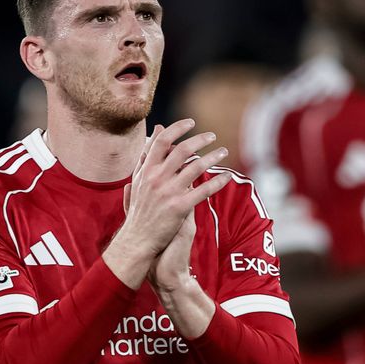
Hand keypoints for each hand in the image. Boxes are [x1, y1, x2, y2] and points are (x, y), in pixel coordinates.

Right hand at [103, 119, 230, 287]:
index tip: (191, 123)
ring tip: (223, 152)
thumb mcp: (137, 182)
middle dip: (200, 140)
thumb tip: (153, 135)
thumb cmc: (138, 211)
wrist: (137, 240)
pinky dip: (217, 182)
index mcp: (146, 170)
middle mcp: (156, 178)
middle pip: (182, 149)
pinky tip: (227, 177)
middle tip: (212, 136)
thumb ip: (145, 157)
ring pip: (196, 167)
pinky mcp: (180, 207)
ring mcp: (168, 192)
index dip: (178, 128)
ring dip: (212, 157)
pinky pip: (204, 191)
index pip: (162, 140)